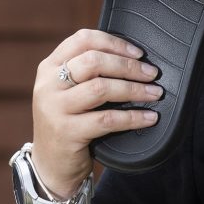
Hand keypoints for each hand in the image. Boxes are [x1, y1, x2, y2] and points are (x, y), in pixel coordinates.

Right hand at [30, 29, 161, 196]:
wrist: (51, 164)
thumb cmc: (71, 119)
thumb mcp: (70, 90)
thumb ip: (89, 70)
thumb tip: (135, 56)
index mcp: (50, 67)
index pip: (83, 39)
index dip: (114, 42)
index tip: (139, 53)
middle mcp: (48, 84)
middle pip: (94, 61)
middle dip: (129, 66)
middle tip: (152, 74)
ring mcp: (54, 108)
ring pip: (101, 88)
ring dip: (134, 89)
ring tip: (155, 93)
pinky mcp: (65, 132)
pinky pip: (106, 119)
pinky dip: (133, 117)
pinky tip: (149, 117)